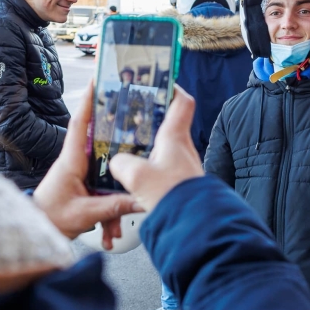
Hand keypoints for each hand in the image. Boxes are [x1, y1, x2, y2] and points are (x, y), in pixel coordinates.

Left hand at [33, 80, 141, 247]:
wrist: (37, 235)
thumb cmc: (50, 221)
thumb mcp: (84, 214)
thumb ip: (112, 207)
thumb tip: (139, 199)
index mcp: (71, 161)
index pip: (81, 124)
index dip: (89, 101)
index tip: (97, 80)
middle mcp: (76, 164)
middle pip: (103, 145)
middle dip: (119, 142)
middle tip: (137, 127)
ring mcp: (81, 176)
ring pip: (108, 178)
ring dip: (114, 206)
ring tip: (113, 231)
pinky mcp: (85, 189)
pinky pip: (105, 197)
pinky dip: (109, 217)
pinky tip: (108, 237)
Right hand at [109, 86, 203, 212]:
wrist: (193, 225)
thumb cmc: (172, 196)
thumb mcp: (136, 176)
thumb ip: (121, 164)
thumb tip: (117, 162)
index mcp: (175, 138)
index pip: (181, 102)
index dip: (172, 89)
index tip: (159, 84)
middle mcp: (182, 149)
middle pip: (168, 124)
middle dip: (149, 120)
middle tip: (131, 119)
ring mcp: (182, 167)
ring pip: (164, 148)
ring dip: (148, 146)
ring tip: (127, 148)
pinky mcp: (179, 183)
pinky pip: (163, 168)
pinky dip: (149, 166)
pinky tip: (134, 176)